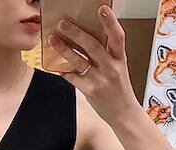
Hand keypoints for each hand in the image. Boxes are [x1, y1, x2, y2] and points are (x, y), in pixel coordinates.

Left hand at [47, 5, 140, 124]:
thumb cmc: (119, 89)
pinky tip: (54, 64)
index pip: (117, 36)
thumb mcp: (118, 68)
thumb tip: (86, 40)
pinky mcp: (90, 90)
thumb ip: (106, 55)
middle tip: (63, 23)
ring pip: (79, 61)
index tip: (102, 9)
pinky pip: (72, 77)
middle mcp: (111, 67)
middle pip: (93, 46)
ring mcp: (100, 79)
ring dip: (64, 49)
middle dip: (76, 33)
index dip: (110, 22)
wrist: (123, 112)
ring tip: (52, 40)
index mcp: (120, 58)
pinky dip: (62, 70)